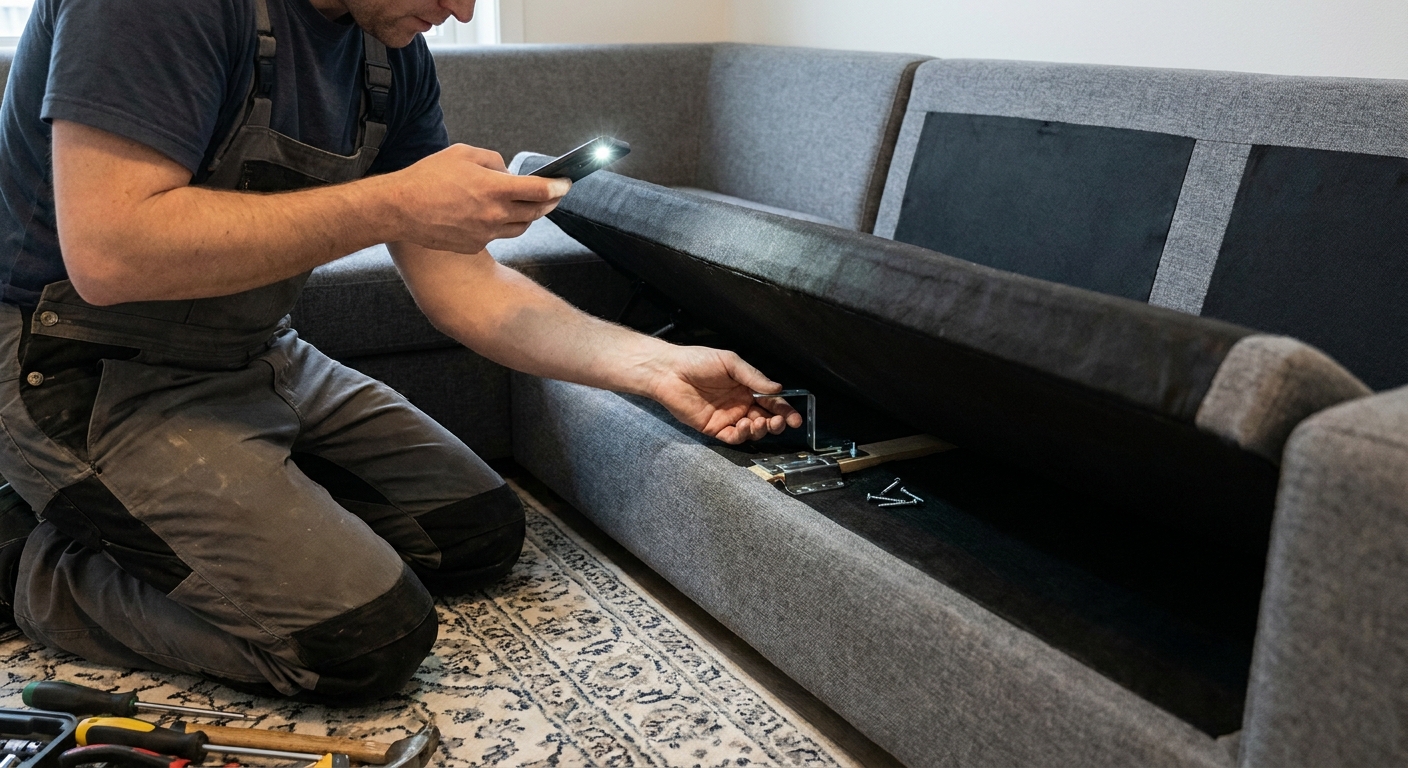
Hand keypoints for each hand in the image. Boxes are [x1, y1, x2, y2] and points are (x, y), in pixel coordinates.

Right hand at [387, 144, 570, 253]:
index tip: (566, 184)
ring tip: (530, 205)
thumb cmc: (428, 177)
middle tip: (555, 195)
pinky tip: (495, 215)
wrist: (399, 209)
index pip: (539, 190)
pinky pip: (497, 236)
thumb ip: (493, 161)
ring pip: (520, 227)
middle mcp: (494, 214)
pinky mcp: (474, 246)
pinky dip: (502, 225)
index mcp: (494, 189)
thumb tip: (508, 173)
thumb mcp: (463, 153)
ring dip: (529, 216)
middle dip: (550, 202)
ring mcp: (485, 234)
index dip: (558, 187)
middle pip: (535, 212)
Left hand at [647, 346, 803, 444]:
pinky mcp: (713, 428)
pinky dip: (741, 436)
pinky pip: (732, 437)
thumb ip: (754, 377)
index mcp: (746, 387)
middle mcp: (740, 404)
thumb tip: (777, 388)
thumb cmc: (697, 361)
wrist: (669, 372)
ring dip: (760, 430)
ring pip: (751, 431)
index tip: (795, 418)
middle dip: (776, 423)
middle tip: (780, 423)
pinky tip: (743, 426)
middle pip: (765, 419)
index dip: (784, 410)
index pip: (771, 402)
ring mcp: (727, 417)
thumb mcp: (730, 363)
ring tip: (758, 423)